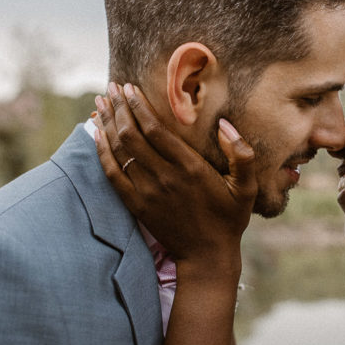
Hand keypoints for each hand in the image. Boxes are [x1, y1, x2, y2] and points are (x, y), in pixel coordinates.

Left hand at [94, 82, 256, 281]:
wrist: (207, 255)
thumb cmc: (229, 219)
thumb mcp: (247, 188)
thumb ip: (242, 155)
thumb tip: (225, 125)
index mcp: (190, 168)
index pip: (156, 130)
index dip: (139, 106)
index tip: (129, 88)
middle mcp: (165, 177)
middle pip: (132, 135)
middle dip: (119, 108)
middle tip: (110, 88)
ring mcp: (148, 192)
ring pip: (120, 151)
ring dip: (108, 124)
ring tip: (101, 103)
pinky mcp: (137, 205)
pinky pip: (112, 174)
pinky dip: (102, 152)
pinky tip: (97, 135)